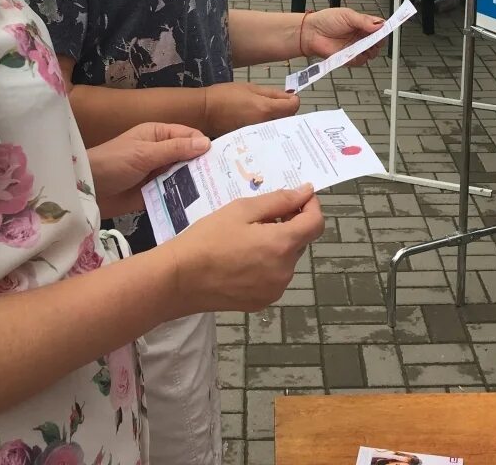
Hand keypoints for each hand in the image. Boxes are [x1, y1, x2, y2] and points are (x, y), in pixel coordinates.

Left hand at [89, 123, 210, 217]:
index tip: (222, 158)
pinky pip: (174, 195)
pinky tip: (201, 206)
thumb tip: (207, 143)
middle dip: (203, 166)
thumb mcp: (144, 153)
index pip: (188, 136)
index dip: (203, 145)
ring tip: (218, 194)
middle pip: (189, 158)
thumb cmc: (113, 163)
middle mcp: (161, 153)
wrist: (87, 191)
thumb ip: (175, 149)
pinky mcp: (155, 194)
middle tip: (225, 178)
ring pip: (184, 177)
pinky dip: (184, 199)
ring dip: (196, 184)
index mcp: (158, 135)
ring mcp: (158, 174)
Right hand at [167, 184, 324, 312]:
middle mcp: (285, 271)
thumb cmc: (207, 239)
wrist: (178, 279)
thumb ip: (278, 200)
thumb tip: (306, 193)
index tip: (297, 198)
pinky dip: (266, 265)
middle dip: (288, 225)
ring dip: (276, 246)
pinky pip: (274, 277)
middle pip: (300, 241)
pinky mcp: (262, 302)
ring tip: (244, 239)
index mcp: (282, 245)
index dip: (311, 206)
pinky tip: (240, 260)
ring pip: (286, 259)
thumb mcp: (241, 210)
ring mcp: (274, 290)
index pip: (316, 223)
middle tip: (259, 216)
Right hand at [204, 82, 299, 136]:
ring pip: (277, 128)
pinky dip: (266, 129)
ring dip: (277, 121)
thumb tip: (290, 96)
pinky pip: (266, 135)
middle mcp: (265, 125)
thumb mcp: (250, 88)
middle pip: (288, 120)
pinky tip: (258, 124)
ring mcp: (259, 135)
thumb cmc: (226, 95)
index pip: (293, 107)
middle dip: (286, 112)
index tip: (287, 97)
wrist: (204, 112)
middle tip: (276, 105)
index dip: (293, 100)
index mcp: (266, 109)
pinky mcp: (251, 141)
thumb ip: (272, 93)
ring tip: (266, 115)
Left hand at [301, 7, 384, 63]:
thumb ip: (364, 20)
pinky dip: (360, 58)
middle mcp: (360, 36)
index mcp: (362, 24)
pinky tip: (356, 52)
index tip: (385, 30)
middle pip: (378, 42)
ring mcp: (355, 47)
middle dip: (379, 41)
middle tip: (375, 39)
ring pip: (372, 52)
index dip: (383, 29)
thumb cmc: (326, 20)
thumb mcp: (347, 15)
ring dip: (371, 50)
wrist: (311, 33)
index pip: (378, 27)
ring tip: (365, 46)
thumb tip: (379, 24)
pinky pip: (360, 61)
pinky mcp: (349, 58)